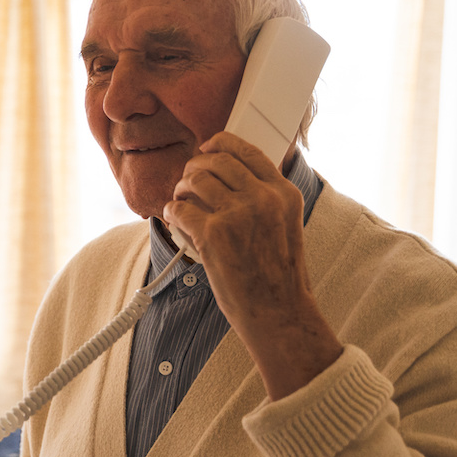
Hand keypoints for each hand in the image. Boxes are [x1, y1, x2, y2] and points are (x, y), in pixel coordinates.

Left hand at [161, 132, 342, 399]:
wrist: (278, 312)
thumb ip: (263, 197)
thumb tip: (224, 174)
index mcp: (283, 193)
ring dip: (180, 190)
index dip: (219, 144)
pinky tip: (177, 223)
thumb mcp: (284, 224)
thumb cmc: (277, 274)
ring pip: (194, 180)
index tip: (205, 149)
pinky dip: (172, 213)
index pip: (246, 150)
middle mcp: (263, 198)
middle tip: (187, 184)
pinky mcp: (213, 233)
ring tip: (181, 204)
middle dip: (194, 168)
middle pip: (215, 160)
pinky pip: (179, 208)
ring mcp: (238, 214)